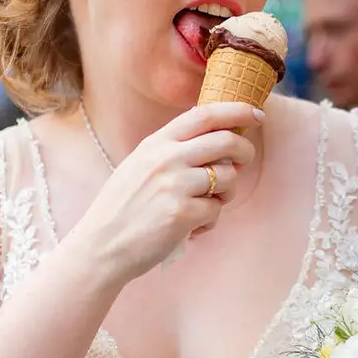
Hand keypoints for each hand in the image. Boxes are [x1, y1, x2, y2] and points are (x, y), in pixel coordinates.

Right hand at [70, 102, 262, 282]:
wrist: (101, 246)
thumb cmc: (123, 209)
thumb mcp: (140, 166)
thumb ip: (172, 151)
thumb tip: (219, 140)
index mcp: (156, 143)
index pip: (204, 114)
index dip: (237, 110)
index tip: (256, 114)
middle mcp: (166, 159)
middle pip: (226, 142)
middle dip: (245, 150)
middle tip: (245, 160)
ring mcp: (174, 185)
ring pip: (227, 178)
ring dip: (226, 193)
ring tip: (205, 205)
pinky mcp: (182, 214)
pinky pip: (216, 210)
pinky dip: (210, 221)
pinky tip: (190, 228)